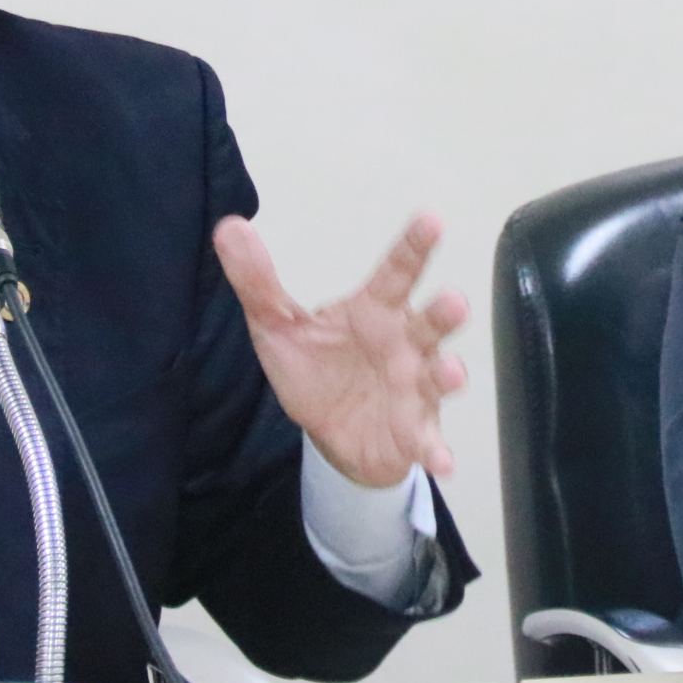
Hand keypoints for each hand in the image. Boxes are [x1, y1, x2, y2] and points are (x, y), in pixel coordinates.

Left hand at [214, 212, 468, 487]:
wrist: (332, 436)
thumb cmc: (317, 370)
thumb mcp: (278, 327)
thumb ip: (257, 282)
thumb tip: (228, 226)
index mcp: (375, 311)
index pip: (397, 272)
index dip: (414, 247)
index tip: (431, 221)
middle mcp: (405, 344)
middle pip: (430, 322)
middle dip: (444, 312)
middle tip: (454, 301)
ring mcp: (414, 388)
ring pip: (438, 376)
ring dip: (449, 374)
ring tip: (450, 372)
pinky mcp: (413, 432)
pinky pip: (429, 441)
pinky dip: (437, 450)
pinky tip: (443, 461)